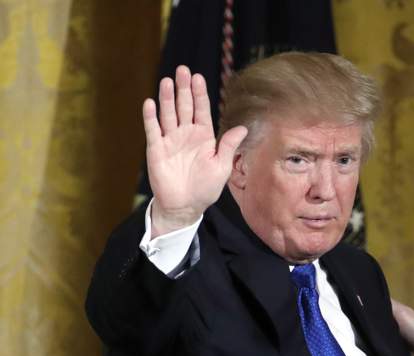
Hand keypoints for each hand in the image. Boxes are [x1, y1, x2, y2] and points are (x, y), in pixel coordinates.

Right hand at [142, 65, 247, 236]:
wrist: (185, 206)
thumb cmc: (205, 188)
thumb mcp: (221, 167)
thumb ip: (228, 146)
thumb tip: (242, 128)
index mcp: (203, 137)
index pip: (201, 110)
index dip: (200, 94)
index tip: (198, 77)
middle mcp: (186, 134)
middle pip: (184, 106)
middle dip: (183, 89)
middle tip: (182, 70)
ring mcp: (170, 140)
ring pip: (168, 114)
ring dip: (167, 98)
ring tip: (167, 81)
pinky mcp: (156, 150)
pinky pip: (153, 131)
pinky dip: (151, 117)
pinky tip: (150, 103)